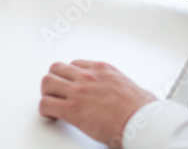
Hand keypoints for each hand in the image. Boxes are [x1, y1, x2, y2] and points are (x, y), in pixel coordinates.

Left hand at [39, 60, 157, 147]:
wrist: (142, 122)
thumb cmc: (141, 109)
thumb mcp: (130, 86)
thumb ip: (118, 85)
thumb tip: (124, 94)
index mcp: (102, 69)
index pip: (75, 64)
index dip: (71, 76)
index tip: (71, 84)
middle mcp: (88, 76)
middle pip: (57, 68)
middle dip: (55, 80)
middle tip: (57, 92)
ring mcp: (78, 90)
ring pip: (47, 82)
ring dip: (48, 92)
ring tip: (52, 103)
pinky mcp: (72, 108)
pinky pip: (46, 104)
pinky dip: (45, 110)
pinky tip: (51, 115)